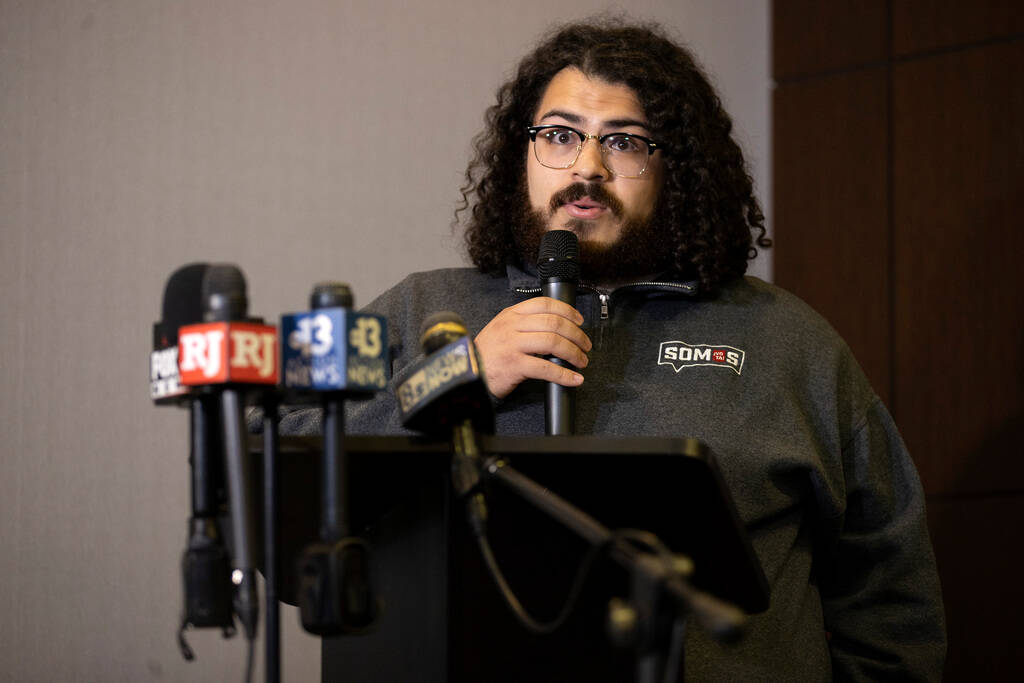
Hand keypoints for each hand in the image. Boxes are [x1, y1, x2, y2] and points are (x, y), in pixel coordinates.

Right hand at [474, 297, 590, 398]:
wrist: (466, 372)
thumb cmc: (487, 354)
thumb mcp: (501, 329)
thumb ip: (524, 324)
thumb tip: (556, 329)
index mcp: (511, 315)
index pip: (545, 304)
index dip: (567, 311)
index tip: (579, 321)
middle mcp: (512, 326)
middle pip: (554, 323)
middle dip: (576, 335)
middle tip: (585, 345)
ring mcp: (513, 345)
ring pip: (553, 342)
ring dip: (573, 353)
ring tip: (581, 361)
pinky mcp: (514, 365)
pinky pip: (546, 368)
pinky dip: (564, 375)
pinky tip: (573, 379)